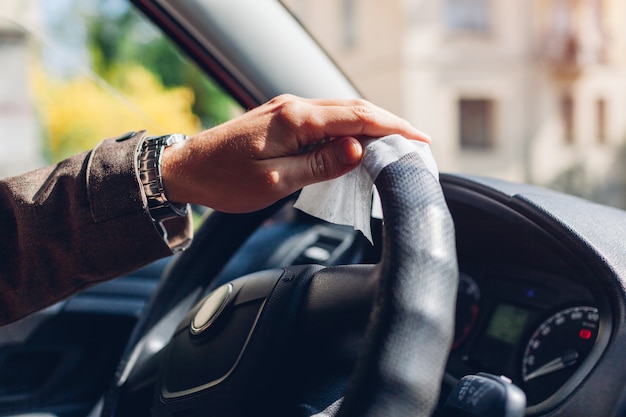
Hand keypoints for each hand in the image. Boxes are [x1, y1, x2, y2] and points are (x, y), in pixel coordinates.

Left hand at [161, 94, 429, 212]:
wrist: (185, 169)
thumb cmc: (223, 180)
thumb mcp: (274, 181)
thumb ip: (319, 165)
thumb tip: (359, 150)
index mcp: (295, 119)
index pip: (358, 117)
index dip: (393, 128)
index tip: (420, 140)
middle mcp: (294, 106)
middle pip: (354, 109)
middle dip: (389, 125)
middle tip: (416, 145)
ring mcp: (287, 110)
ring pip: (341, 112)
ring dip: (370, 127)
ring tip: (395, 147)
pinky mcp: (281, 119)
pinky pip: (324, 120)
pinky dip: (348, 130)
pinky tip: (357, 145)